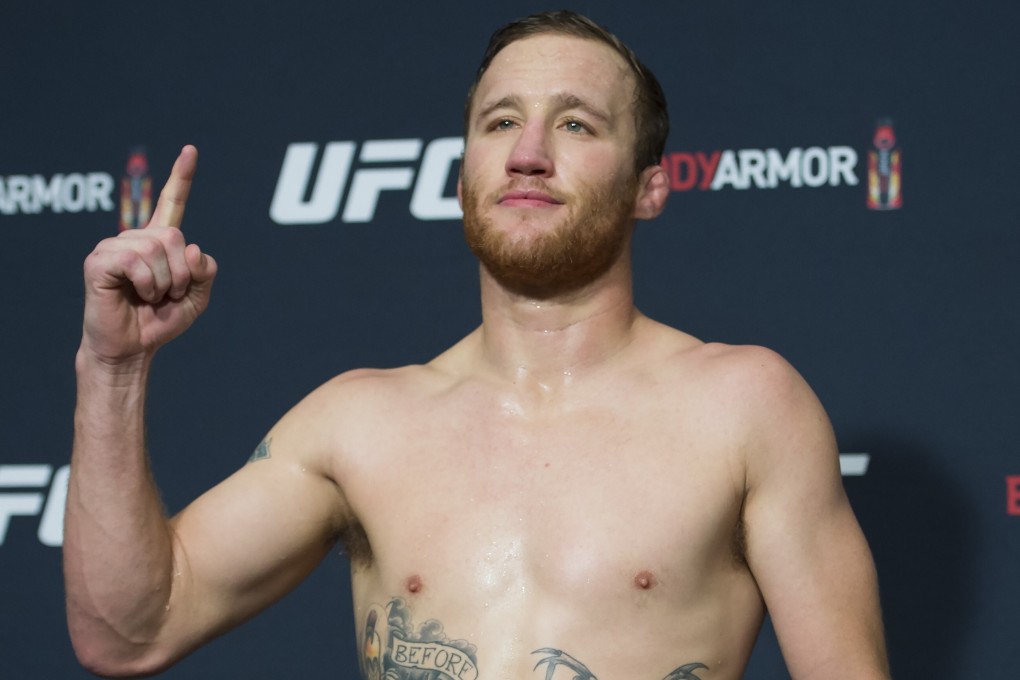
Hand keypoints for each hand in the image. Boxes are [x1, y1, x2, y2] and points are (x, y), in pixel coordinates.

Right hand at [81, 145, 217, 365]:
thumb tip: (193, 248)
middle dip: (182, 272)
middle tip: (169, 294)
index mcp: (159, 241)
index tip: (191, 150)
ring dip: (165, 282)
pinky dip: (147, 284)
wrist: (133, 348)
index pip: (171, 202)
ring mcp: (114, 246)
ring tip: (152, 297)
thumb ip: (205, 272)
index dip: (181, 177)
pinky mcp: (98, 261)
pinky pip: (135, 261)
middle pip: (175, 235)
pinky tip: (139, 296)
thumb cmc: (159, 321)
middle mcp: (135, 237)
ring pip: (157, 249)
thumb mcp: (197, 298)